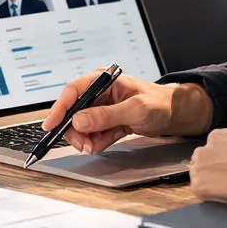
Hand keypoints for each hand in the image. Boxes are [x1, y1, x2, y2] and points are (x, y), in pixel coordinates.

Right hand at [41, 69, 213, 152]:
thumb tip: (79, 120)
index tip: (50, 125)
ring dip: (85, 139)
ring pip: (81, 125)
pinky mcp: (106, 121)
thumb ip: (106, 115)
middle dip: (75, 130)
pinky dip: (95, 141)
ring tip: (95, 146)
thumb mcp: (135, 109)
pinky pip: (92, 133)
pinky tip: (103, 143)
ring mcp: (101, 108)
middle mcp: (98, 93)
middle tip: (83, 145)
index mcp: (103, 81)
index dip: (59, 108)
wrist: (176, 114)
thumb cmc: (160, 103)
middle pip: (73, 112)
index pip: (73, 92)